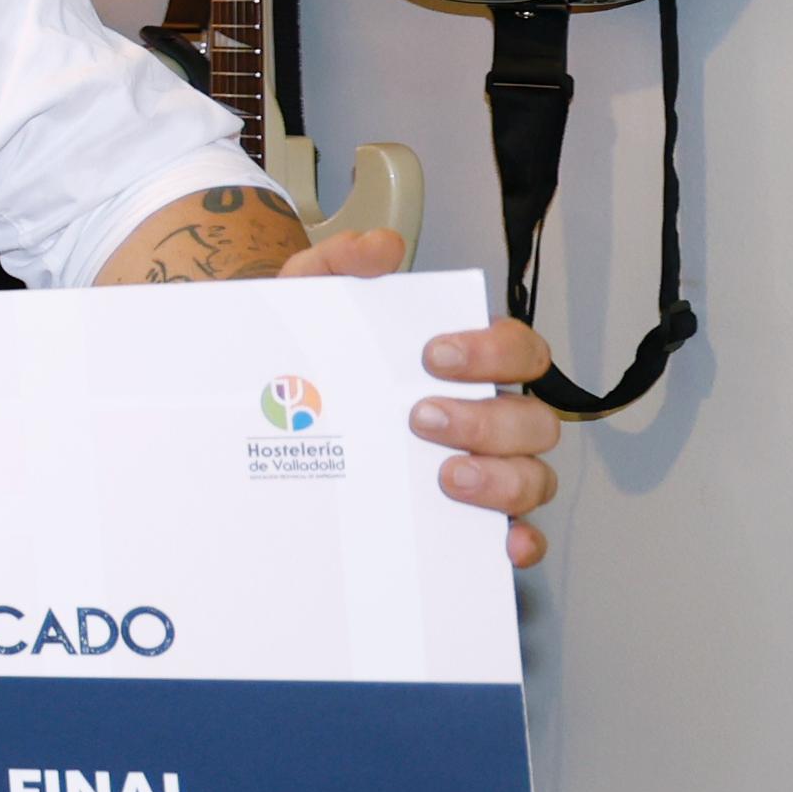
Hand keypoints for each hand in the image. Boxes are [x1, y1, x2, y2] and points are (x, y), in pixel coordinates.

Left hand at [277, 227, 565, 562]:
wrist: (259, 416)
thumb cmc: (309, 363)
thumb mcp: (307, 305)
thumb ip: (338, 265)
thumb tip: (382, 248)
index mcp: (464, 367)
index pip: (517, 350)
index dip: (493, 350)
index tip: (436, 354)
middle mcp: (487, 419)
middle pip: (533, 419)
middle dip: (487, 420)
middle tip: (420, 417)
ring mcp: (486, 473)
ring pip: (533, 477)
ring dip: (502, 478)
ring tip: (444, 477)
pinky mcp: (471, 523)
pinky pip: (519, 538)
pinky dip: (520, 541)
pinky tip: (500, 542)